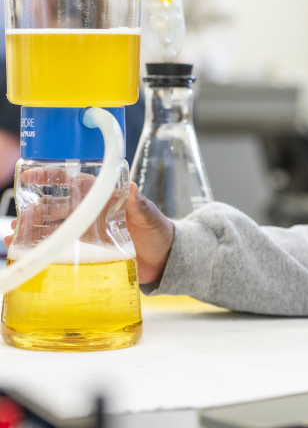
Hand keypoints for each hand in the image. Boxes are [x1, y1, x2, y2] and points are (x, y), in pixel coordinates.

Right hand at [3, 167, 174, 285]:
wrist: (164, 260)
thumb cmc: (159, 232)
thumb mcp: (149, 216)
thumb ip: (140, 204)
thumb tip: (133, 187)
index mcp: (103, 197)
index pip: (73, 181)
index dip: (51, 176)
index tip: (30, 175)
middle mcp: (91, 212)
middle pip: (55, 206)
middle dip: (34, 211)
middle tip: (19, 221)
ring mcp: (86, 231)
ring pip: (52, 227)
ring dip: (31, 230)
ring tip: (14, 238)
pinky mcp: (85, 251)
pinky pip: (59, 247)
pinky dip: (41, 248)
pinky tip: (24, 254)